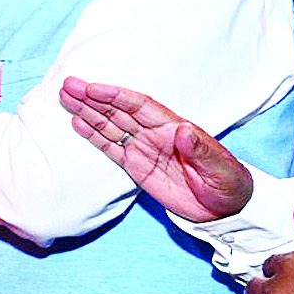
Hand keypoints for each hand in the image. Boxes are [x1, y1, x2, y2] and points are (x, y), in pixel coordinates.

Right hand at [58, 76, 251, 222]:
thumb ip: (200, 149)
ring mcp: (144, 149)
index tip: (93, 89)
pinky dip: (93, 135)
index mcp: (174, 128)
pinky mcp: (136, 166)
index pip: (140, 106)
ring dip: (87, 111)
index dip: (115, 96)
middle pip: (118, 111)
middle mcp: (155, 134)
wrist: (225, 208)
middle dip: (93, 98)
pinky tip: (77, 122)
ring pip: (110, 125)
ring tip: (65, 97)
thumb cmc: (228, 184)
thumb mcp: (221, 168)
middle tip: (68, 85)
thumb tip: (184, 129)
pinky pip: (111, 147)